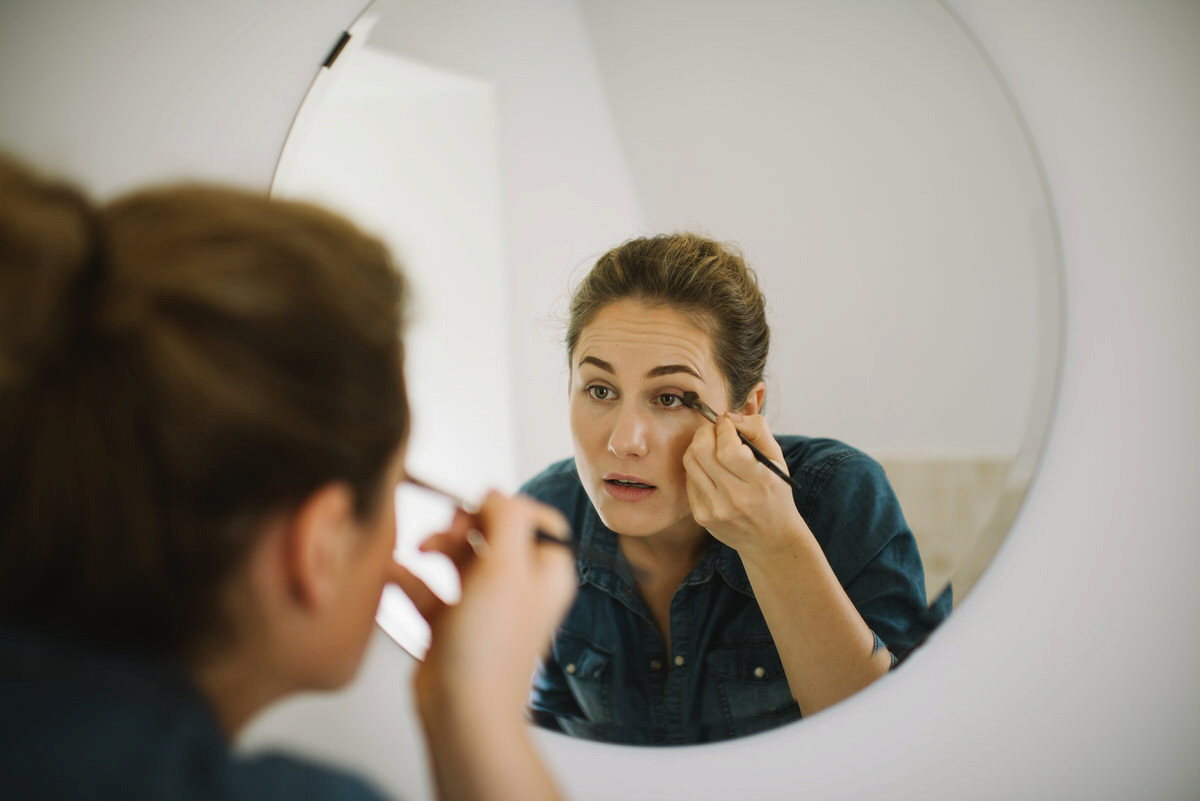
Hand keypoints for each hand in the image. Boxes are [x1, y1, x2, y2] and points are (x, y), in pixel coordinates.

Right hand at [389, 491, 575, 718]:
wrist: (462, 711)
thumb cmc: (490, 644)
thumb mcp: (506, 565)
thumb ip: (506, 517)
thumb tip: (495, 492)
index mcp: (546, 571)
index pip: (533, 519)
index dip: (503, 507)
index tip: (477, 509)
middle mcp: (519, 586)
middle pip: (491, 532)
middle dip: (462, 525)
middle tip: (444, 533)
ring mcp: (484, 606)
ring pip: (458, 556)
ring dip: (434, 546)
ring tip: (415, 550)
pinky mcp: (452, 626)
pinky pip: (429, 588)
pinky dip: (411, 578)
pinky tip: (392, 572)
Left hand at [682, 412, 808, 556]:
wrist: (770, 538)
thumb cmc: (774, 493)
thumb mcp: (777, 460)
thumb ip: (757, 430)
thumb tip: (729, 416)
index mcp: (759, 482)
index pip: (729, 449)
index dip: (723, 428)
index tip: (726, 423)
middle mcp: (735, 498)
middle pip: (702, 451)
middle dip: (706, 432)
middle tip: (715, 430)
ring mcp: (715, 509)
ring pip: (690, 461)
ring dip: (698, 446)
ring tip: (712, 447)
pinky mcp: (701, 516)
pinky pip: (688, 479)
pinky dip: (697, 467)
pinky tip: (711, 470)